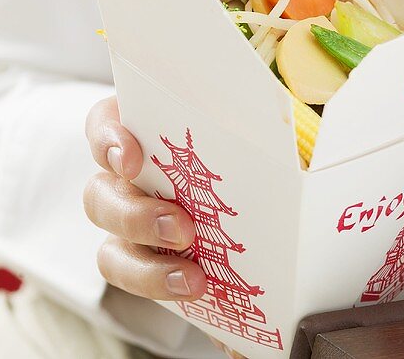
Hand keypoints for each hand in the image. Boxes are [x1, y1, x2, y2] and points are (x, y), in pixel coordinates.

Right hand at [83, 98, 245, 357]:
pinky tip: (198, 289)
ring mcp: (132, 224)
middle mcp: (126, 179)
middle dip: (135, 216)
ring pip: (111, 249)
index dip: (108, 141)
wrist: (265, 193)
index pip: (104, 125)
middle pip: (100, 196)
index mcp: (143, 130)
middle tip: (182, 229)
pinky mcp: (147, 260)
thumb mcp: (252, 123)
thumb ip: (257, 116)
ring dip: (146, 267)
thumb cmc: (252, 142)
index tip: (131, 159)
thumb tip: (303, 114)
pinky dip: (162, 287)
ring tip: (192, 278)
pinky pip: (136, 279)